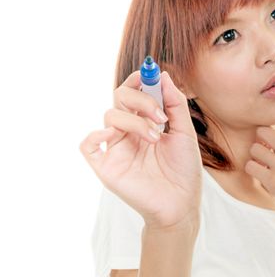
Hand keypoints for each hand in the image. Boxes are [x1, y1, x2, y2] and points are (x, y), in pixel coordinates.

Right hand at [79, 70, 201, 229]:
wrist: (182, 203)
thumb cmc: (184, 170)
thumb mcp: (185, 133)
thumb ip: (175, 104)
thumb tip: (164, 75)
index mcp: (146, 122)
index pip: (135, 92)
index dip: (140, 79)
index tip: (151, 73)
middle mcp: (128, 132)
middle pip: (119, 97)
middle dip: (140, 99)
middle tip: (160, 115)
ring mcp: (116, 148)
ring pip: (110, 117)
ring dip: (134, 121)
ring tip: (156, 138)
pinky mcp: (106, 167)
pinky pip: (88, 145)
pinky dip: (96, 135)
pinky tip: (115, 136)